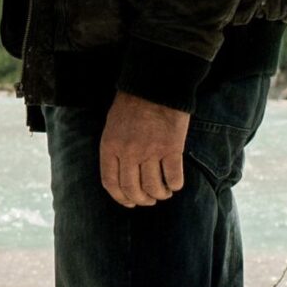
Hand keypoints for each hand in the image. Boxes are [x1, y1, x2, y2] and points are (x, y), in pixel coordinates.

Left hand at [100, 91, 189, 207]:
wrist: (155, 84)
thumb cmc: (132, 103)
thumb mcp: (112, 125)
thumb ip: (114, 149)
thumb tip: (121, 174)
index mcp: (110, 147)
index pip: (111, 183)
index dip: (121, 198)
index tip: (130, 203)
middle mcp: (128, 153)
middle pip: (133, 190)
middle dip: (142, 200)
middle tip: (150, 199)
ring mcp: (150, 151)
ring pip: (154, 188)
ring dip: (160, 194)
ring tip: (164, 192)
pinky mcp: (172, 149)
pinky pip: (173, 178)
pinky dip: (175, 185)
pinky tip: (175, 183)